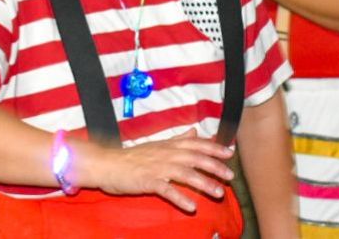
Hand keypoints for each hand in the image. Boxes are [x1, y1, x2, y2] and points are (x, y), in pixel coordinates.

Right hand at [82, 129, 234, 212]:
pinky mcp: (147, 181)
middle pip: (196, 158)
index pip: (196, 144)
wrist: (107, 164)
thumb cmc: (133, 156)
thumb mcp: (158, 144)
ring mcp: (158, 167)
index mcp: (170, 145)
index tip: (230, 153)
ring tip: (218, 193)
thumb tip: (195, 131)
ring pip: (186, 174)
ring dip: (204, 183)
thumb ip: (178, 139)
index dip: (214, 148)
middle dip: (215, 166)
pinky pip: (167, 190)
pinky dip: (180, 198)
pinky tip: (191, 207)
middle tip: (230, 176)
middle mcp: (167, 154)